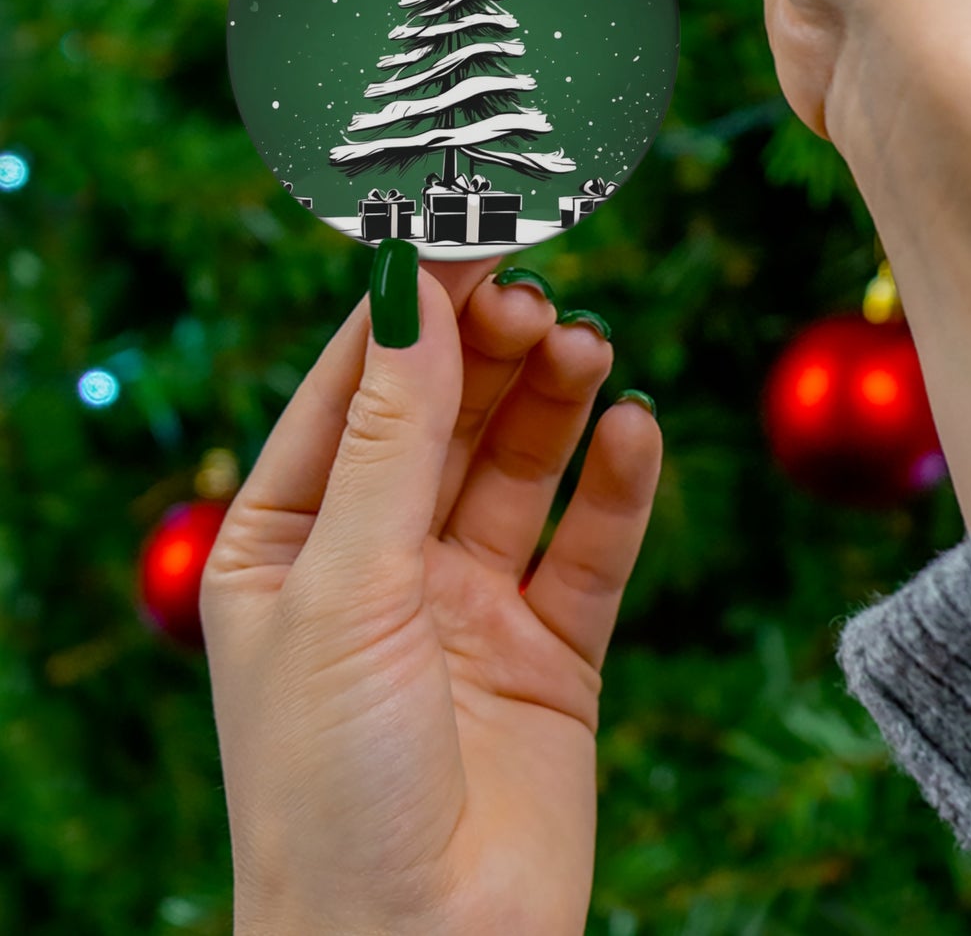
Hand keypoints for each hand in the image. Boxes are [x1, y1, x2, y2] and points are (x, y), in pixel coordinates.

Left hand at [202, 255, 661, 935]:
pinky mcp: (552, 649)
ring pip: (521, 466)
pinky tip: (635, 431)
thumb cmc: (330, 785)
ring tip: (587, 347)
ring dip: (555, 400)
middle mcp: (380, 561)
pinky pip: (592, 545)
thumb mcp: (346, 587)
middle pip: (446, 415)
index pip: (353, 389)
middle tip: (538, 295)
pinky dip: (617, 485)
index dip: (409, 309)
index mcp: (289, 541)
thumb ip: (392, 436)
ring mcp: (469, 603)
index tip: (466, 230)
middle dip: (489, 350)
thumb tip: (413, 290)